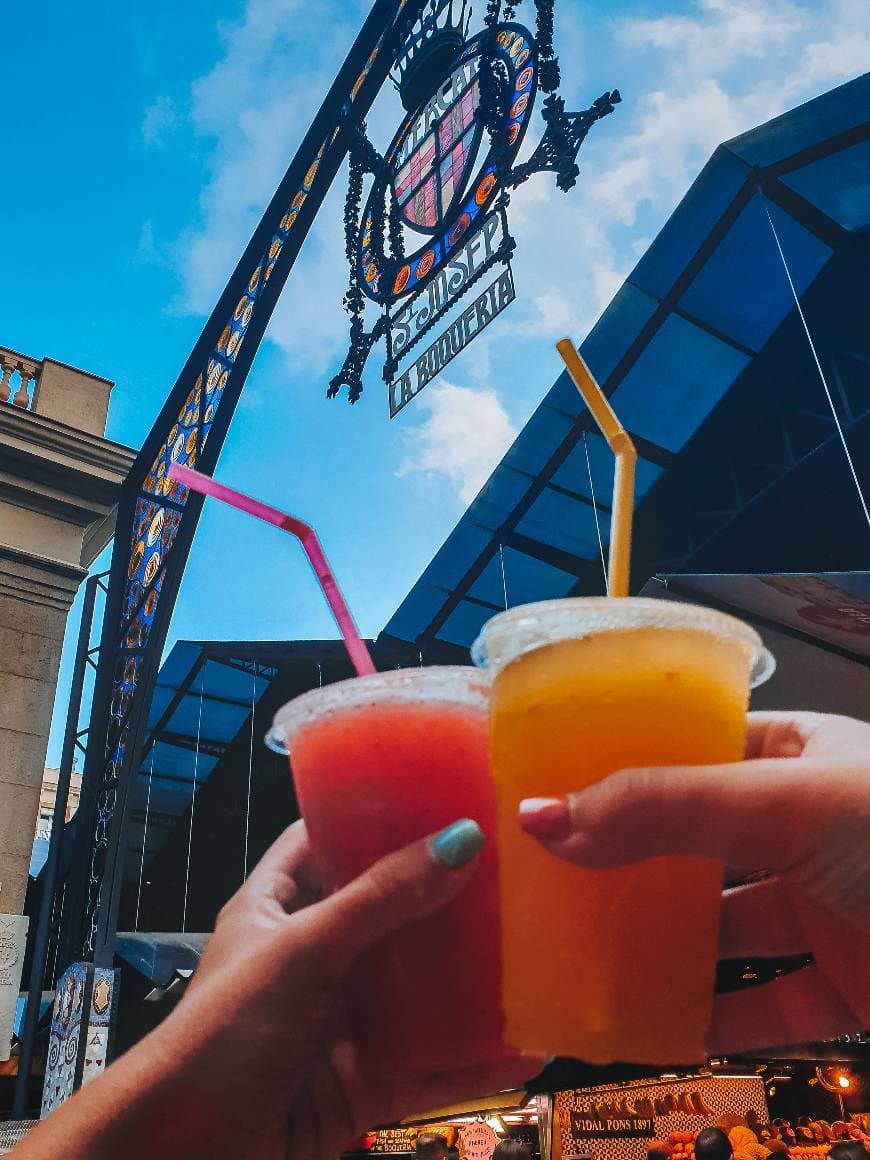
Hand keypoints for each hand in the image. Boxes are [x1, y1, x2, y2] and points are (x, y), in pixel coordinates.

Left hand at [18, 821, 538, 1159]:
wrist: (186, 1155)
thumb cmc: (224, 1031)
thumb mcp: (304, 951)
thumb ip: (381, 898)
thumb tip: (459, 840)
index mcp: (279, 906)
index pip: (329, 841)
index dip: (377, 816)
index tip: (441, 795)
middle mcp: (313, 955)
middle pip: (389, 913)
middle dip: (446, 898)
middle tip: (512, 870)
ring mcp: (340, 1020)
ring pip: (417, 991)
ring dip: (469, 980)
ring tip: (535, 953)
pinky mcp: (361, 1081)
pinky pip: (427, 1066)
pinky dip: (473, 1062)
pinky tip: (524, 1051)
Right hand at [517, 711, 869, 1053]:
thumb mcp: (784, 802)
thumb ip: (662, 810)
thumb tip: (542, 819)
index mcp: (802, 753)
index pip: (695, 746)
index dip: (627, 763)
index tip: (555, 787)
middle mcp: (809, 825)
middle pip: (698, 841)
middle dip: (629, 863)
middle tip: (549, 880)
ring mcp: (828, 906)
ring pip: (724, 926)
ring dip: (660, 948)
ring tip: (580, 958)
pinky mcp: (847, 983)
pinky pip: (762, 1002)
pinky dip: (710, 1018)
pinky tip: (650, 1027)